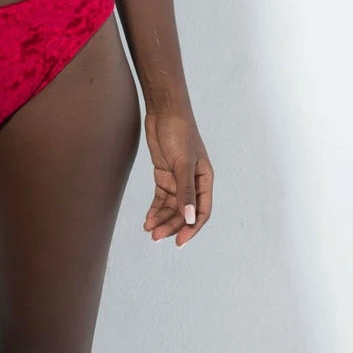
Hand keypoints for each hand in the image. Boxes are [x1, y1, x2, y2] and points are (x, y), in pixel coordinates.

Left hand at [142, 108, 212, 245]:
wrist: (163, 112)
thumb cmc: (180, 132)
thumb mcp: (183, 163)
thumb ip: (186, 191)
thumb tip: (190, 217)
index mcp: (205, 180)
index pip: (202, 211)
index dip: (191, 227)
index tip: (179, 241)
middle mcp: (192, 182)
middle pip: (183, 212)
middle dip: (171, 225)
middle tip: (156, 237)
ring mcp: (177, 179)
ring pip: (171, 207)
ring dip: (161, 219)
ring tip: (149, 230)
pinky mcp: (164, 174)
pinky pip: (161, 198)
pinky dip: (155, 209)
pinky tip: (148, 219)